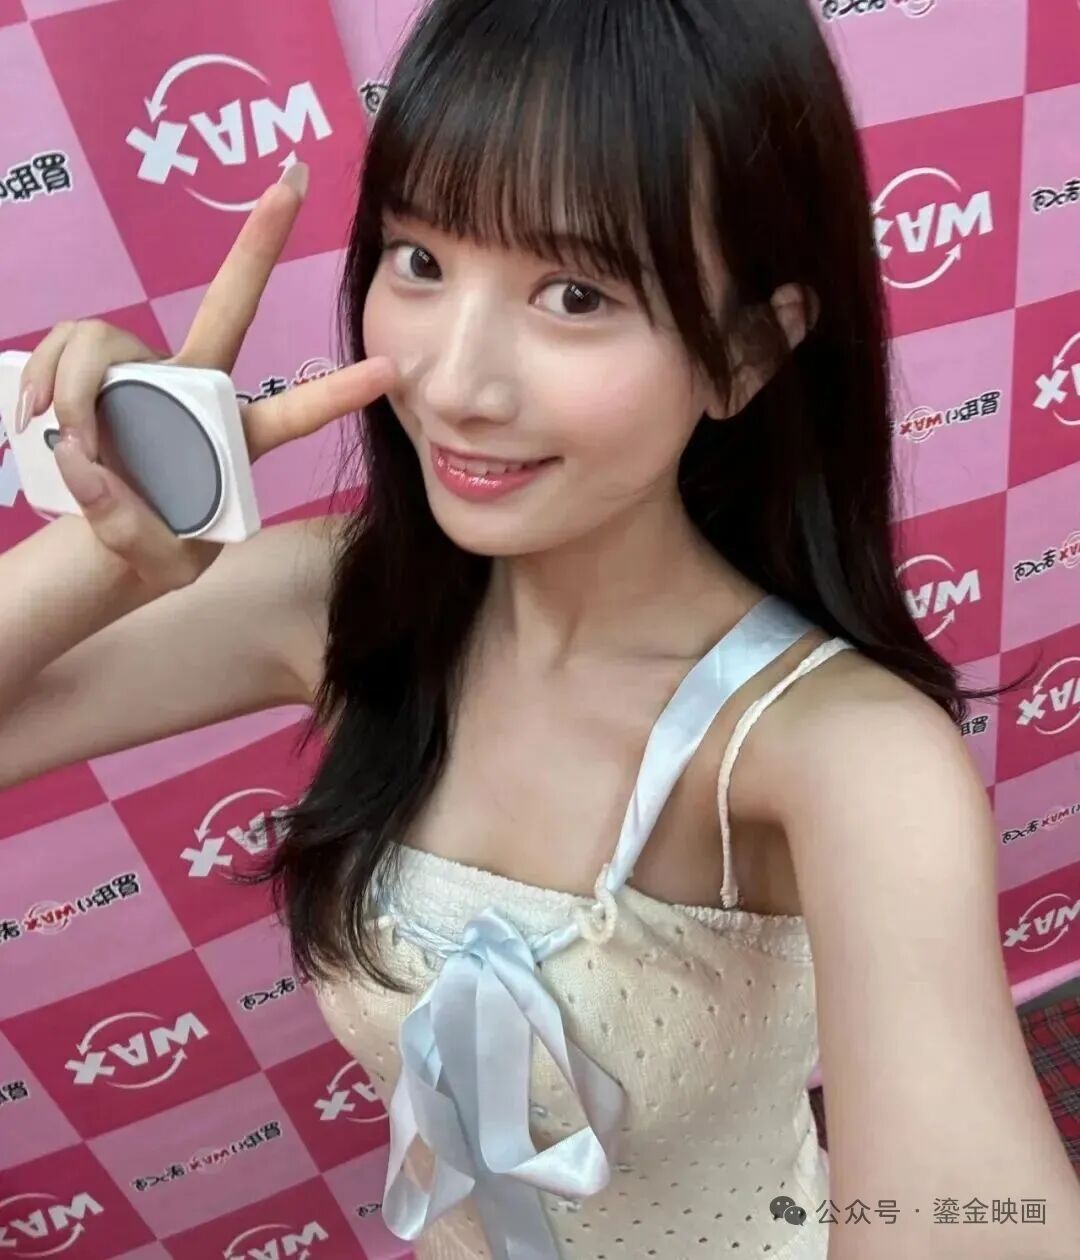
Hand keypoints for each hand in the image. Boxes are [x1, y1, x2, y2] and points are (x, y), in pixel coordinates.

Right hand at [16, 162, 396, 594]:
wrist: (104, 542)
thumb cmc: (153, 549)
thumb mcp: (159, 563)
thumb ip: (132, 528)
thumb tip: (82, 453)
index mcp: (236, 439)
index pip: (293, 411)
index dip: (338, 393)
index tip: (389, 369)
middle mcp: (198, 388)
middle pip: (227, 304)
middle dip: (260, 241)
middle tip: (293, 181)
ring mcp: (147, 372)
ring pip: (109, 340)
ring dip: (75, 390)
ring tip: (67, 443)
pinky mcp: (95, 368)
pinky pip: (66, 346)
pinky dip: (44, 383)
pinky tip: (33, 422)